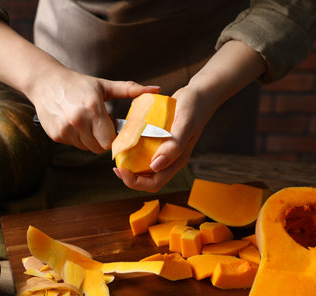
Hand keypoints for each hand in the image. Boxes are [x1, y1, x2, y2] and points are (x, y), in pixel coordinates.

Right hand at [29, 68, 159, 152]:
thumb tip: (155, 90)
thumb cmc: (77, 83)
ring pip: (86, 148)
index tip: (113, 128)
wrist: (45, 82)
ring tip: (86, 122)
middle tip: (100, 125)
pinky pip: (73, 144)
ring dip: (89, 140)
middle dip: (102, 140)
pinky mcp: (55, 135)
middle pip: (99, 148)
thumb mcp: (104, 85)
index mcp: (93, 108)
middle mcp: (78, 120)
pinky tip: (73, 123)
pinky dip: (76, 138)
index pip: (110, 140)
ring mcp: (65, 129)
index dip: (114, 138)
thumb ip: (130, 89)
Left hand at [113, 40, 265, 191]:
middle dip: (129, 176)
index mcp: (176, 161)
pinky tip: (126, 140)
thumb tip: (156, 166)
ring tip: (119, 154)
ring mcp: (164, 150)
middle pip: (146, 178)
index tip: (121, 170)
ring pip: (143, 166)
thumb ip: (173, 147)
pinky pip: (144, 150)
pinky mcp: (159, 140)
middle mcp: (169, 159)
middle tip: (115, 165)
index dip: (135, 182)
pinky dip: (133, 149)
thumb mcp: (184, 125)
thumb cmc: (194, 108)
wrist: (200, 94)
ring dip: (130, 164)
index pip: (154, 183)